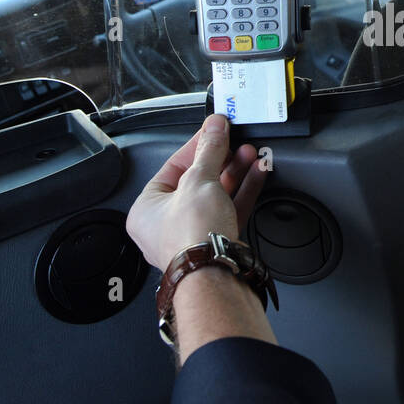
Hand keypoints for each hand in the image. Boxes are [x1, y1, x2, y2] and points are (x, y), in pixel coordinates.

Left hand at [127, 114, 266, 270]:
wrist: (215, 274)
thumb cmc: (191, 238)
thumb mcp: (199, 180)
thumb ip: (209, 150)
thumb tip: (214, 128)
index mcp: (146, 209)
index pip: (173, 167)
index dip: (196, 145)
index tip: (214, 130)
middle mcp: (166, 225)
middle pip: (197, 181)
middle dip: (221, 159)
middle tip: (235, 142)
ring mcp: (194, 235)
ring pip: (217, 196)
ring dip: (235, 172)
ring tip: (250, 154)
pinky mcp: (218, 242)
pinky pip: (229, 210)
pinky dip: (243, 191)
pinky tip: (256, 173)